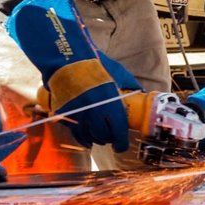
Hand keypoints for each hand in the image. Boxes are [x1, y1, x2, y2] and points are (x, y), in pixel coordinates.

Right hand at [7, 0, 135, 151]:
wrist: (66, 58)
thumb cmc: (93, 63)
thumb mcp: (116, 71)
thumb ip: (127, 82)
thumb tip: (139, 90)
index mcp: (110, 102)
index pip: (118, 131)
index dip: (120, 142)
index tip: (120, 146)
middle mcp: (95, 112)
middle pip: (103, 136)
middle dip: (108, 139)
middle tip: (110, 138)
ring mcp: (79, 114)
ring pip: (88, 137)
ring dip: (95, 139)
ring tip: (98, 137)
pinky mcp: (65, 114)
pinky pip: (75, 131)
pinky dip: (81, 137)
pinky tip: (86, 139)